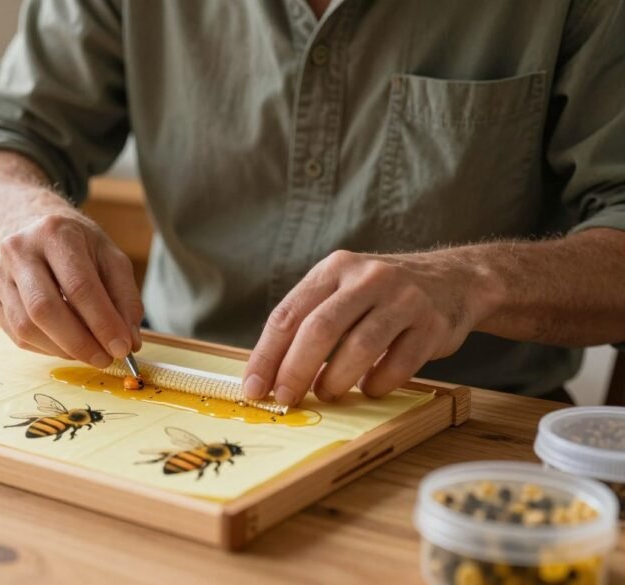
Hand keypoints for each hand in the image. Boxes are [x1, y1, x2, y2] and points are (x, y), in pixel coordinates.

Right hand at [0, 211, 142, 366]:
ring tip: (90, 353)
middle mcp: (19, 250)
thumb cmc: (79, 248)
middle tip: (105, 359)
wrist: (39, 235)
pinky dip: (47, 349)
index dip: (102, 322)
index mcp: (54, 233)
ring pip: (26, 327)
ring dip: (63, 350)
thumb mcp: (111, 259)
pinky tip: (67, 346)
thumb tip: (128, 342)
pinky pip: (17, 335)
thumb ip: (125, 299)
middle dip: (79, 342)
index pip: (78, 285)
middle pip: (44, 308)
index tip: (122, 347)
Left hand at [242, 250, 495, 404]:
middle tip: (285, 399)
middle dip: (295, 371)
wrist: (455, 281)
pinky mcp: (432, 324)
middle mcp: (367, 278)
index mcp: (334, 268)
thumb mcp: (343, 290)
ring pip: (360, 346)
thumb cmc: (382, 296)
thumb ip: (309, 321)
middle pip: (320, 329)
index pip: (288, 314)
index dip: (267, 355)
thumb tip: (268, 374)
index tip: (254, 387)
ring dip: (336, 380)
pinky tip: (368, 388)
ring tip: (327, 393)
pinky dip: (377, 383)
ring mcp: (403, 299)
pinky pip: (399, 363)